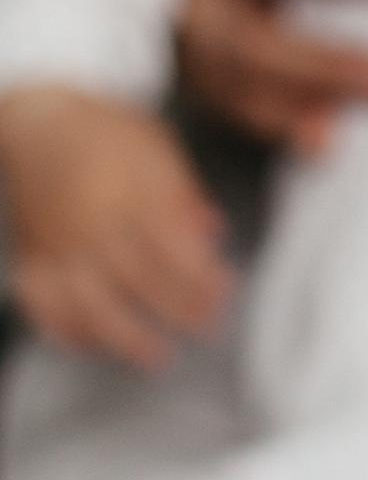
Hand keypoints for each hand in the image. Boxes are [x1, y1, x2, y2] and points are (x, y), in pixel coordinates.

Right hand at [0, 86, 232, 365]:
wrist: (35, 124)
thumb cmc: (105, 134)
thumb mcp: (156, 146)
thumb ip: (185, 193)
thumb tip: (214, 232)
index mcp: (128, 190)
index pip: (170, 244)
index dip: (200, 276)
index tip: (224, 293)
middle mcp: (91, 222)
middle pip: (136, 278)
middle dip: (176, 309)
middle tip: (205, 327)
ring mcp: (57, 243)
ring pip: (88, 302)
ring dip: (123, 337)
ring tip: (154, 356)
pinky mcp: (31, 257)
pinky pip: (42, 304)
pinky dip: (65, 330)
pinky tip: (92, 345)